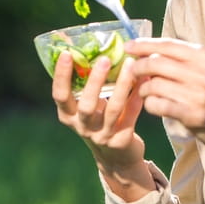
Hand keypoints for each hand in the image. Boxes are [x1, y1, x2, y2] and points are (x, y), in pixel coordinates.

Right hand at [52, 51, 152, 188]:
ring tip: (131, 65)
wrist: (116, 158)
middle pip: (87, 105)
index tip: (67, 53)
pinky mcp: (122, 140)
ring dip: (122, 85)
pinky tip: (144, 80)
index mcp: (68, 115)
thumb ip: (88, 84)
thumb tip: (95, 45)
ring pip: (113, 109)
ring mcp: (102, 136)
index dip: (61, 75)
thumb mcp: (87, 106)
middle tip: (104, 59)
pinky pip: (131, 115)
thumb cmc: (99, 120)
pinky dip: (137, 96)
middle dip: (95, 81)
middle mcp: (82, 127)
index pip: (60, 95)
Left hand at [127, 38, 204, 176]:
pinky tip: (154, 106)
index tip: (129, 46)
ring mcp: (198, 94)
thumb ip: (190, 60)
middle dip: (138, 66)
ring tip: (146, 92)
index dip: (144, 44)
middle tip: (131, 71)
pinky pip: (158, 105)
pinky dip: (151, 105)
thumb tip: (156, 50)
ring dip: (144, 89)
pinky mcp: (193, 115)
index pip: (168, 44)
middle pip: (156, 62)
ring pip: (154, 84)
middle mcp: (202, 72)